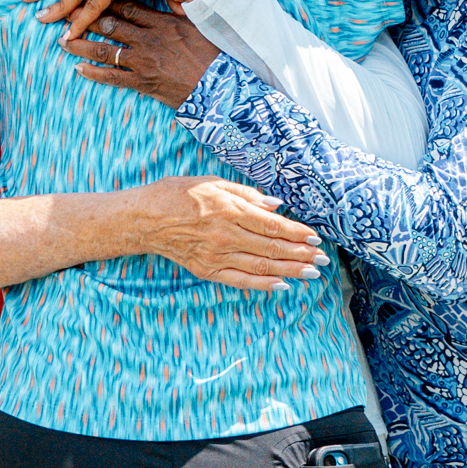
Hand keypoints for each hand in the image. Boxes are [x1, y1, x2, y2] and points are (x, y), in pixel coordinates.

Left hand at [61, 0, 218, 108]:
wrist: (218, 89)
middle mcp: (148, 40)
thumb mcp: (197, 26)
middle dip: (86, 18)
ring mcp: (143, 62)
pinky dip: (94, 73)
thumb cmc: (211, 55)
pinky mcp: (142, 83)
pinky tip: (78, 69)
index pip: (128, 5)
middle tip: (65, 12)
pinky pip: (112, 78)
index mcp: (161, 23)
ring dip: (81, 45)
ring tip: (62, 41)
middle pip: (111, 24)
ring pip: (105, 50)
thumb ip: (179, 8)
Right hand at [131, 175, 326, 292]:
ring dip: (290, 270)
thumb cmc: (176, 194)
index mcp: (228, 209)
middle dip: (301, 254)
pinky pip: (240, 280)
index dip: (298, 233)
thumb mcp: (212, 182)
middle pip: (272, 248)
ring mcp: (216, 256)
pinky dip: (262, 284)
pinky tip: (281, 285)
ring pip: (261, 266)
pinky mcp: (207, 270)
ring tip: (311, 273)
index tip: (316, 238)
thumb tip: (276, 206)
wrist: (143, 219)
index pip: (273, 225)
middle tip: (323, 260)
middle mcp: (226, 235)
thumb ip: (246, 194)